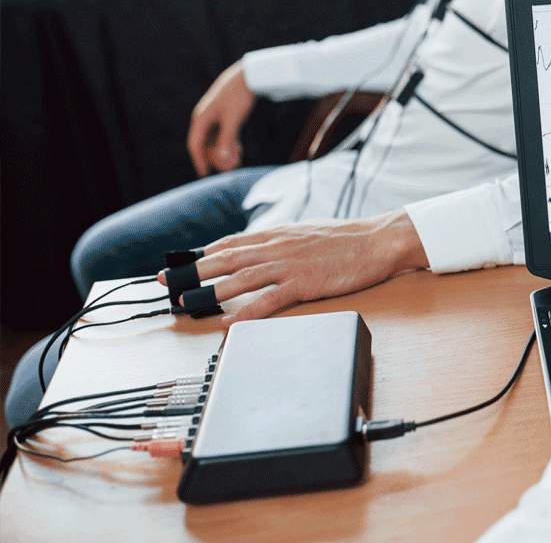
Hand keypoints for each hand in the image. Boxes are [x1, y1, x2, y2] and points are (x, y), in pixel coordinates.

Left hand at [159, 211, 429, 326]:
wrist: (378, 240)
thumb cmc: (348, 239)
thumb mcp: (308, 232)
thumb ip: (282, 241)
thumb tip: (261, 250)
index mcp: (279, 233)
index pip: (232, 242)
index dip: (202, 253)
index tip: (181, 263)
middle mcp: (278, 246)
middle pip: (226, 258)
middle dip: (193, 270)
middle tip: (168, 281)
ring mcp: (290, 265)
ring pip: (240, 278)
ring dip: (210, 290)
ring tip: (188, 302)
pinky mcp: (305, 283)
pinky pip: (269, 300)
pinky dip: (246, 312)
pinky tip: (229, 323)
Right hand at [188, 60, 255, 175]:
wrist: (249, 76)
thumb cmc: (239, 96)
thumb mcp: (234, 119)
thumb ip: (227, 139)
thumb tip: (222, 159)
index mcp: (201, 118)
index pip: (195, 144)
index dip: (199, 160)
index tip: (205, 174)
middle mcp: (204, 117)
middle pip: (205, 144)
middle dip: (216, 158)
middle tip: (231, 169)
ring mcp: (214, 115)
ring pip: (214, 139)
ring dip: (224, 151)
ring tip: (238, 161)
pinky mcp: (224, 114)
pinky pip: (222, 133)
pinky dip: (229, 143)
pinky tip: (239, 150)